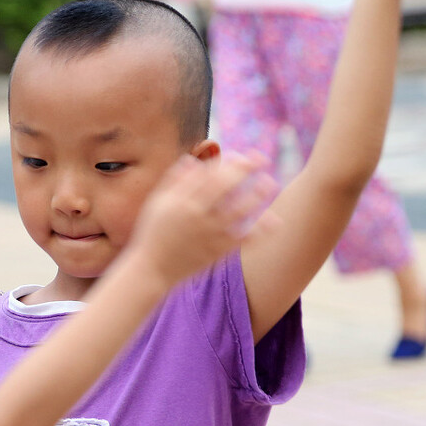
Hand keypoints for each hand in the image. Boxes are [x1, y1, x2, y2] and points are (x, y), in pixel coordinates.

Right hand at [129, 152, 277, 285]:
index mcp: (181, 201)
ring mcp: (208, 234)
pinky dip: (258, 231)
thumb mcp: (157, 204)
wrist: (151, 269)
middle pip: (225, 187)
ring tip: (270, 183)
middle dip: (245, 171)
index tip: (244, 156)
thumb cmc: (153, 233)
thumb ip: (174, 181)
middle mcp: (196, 215)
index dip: (229, 163)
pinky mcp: (216, 252)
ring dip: (256, 196)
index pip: (210, 175)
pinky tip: (274, 222)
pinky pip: (241, 239)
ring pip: (237, 211)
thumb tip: (192, 161)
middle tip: (263, 159)